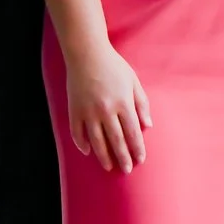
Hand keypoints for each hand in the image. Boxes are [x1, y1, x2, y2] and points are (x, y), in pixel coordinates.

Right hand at [63, 42, 150, 170]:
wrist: (87, 54)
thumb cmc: (114, 66)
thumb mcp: (133, 81)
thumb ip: (141, 103)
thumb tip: (148, 125)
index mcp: (123, 103)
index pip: (133, 132)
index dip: (137, 148)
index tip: (140, 159)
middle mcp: (106, 110)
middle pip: (116, 140)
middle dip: (123, 157)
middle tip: (126, 169)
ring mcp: (89, 111)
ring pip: (97, 141)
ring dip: (103, 156)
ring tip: (108, 167)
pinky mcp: (75, 110)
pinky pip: (77, 132)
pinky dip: (82, 144)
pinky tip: (87, 151)